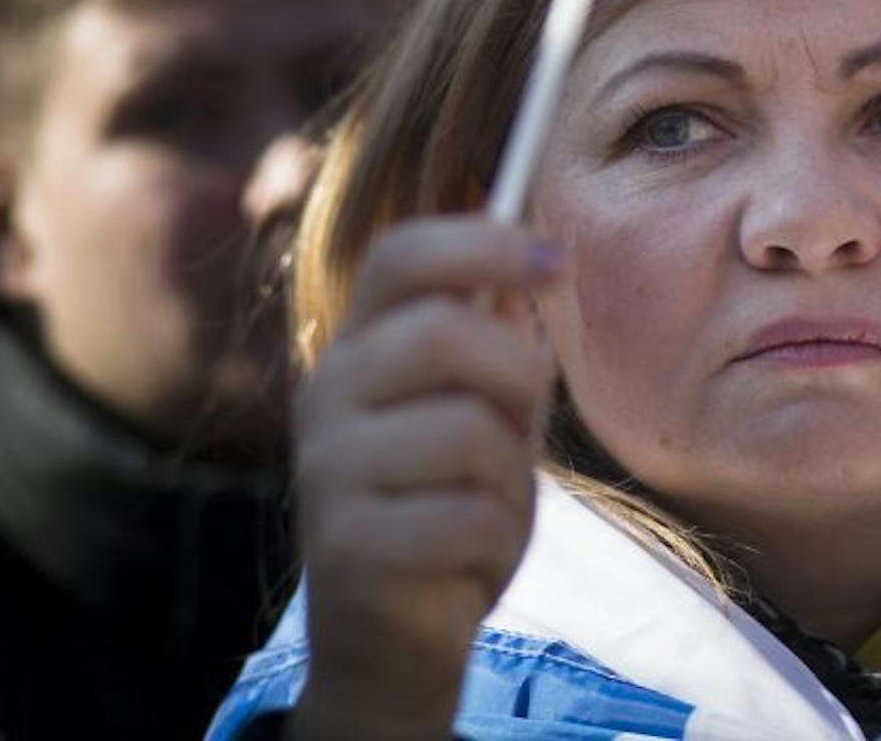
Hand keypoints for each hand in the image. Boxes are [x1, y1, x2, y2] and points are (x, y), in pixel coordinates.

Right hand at [288, 219, 559, 740]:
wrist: (393, 638)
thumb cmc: (448, 507)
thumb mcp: (485, 413)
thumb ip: (500, 344)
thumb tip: (527, 263)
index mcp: (358, 349)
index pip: (399, 256)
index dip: (482, 242)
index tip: (555, 260)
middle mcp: (325, 396)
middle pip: (443, 330)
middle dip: (516, 372)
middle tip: (521, 419)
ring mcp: (327, 471)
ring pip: (467, 430)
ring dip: (508, 475)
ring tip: (483, 505)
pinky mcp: (344, 546)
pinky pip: (466, 515)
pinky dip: (493, 538)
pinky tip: (464, 558)